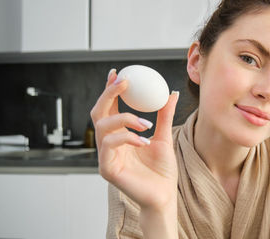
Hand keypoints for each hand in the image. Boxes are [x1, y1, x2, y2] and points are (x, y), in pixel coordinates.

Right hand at [90, 69, 178, 210]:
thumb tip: (171, 93)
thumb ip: (164, 116)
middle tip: (124, 82)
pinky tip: (144, 140)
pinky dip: (126, 138)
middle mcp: (109, 144)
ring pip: (103, 127)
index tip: (118, 73)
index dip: (110, 89)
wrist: (165, 196)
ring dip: (124, 119)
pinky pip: (109, 146)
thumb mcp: (165, 137)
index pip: (109, 108)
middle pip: (98, 112)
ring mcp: (106, 157)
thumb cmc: (162, 171)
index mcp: (119, 135)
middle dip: (108, 94)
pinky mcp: (107, 169)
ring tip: (146, 123)